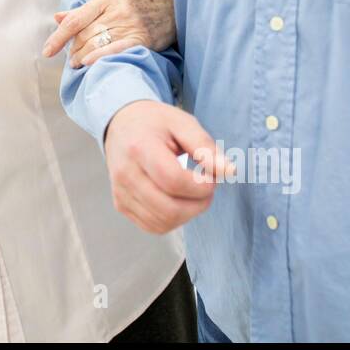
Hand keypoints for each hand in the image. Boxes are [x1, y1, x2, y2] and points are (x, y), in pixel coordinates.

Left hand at [42, 0, 176, 67]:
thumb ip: (84, 10)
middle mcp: (117, 10)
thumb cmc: (138, 3)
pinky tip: (88, 64)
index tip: (47, 51)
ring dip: (81, 57)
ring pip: (96, 44)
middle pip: (84, 35)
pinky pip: (115, 50)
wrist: (174, 8)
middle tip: (70, 58)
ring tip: (77, 63)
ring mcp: (130, 25)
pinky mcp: (141, 39)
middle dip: (72, 49)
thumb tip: (57, 18)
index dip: (58, 37)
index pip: (75, 20)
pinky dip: (99, 58)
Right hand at [103, 100, 232, 234]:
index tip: (211, 175)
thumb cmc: (155, 123)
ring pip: (163, 222)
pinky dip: (173, 219)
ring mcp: (121, 192)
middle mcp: (125, 174)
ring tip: (192, 192)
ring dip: (188, 213)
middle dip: (199, 204)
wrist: (120, 125)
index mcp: (140, 148)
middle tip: (206, 187)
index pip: (173, 180)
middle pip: (169, 209)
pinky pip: (153, 226)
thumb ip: (206, 148)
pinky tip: (177, 200)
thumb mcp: (183, 123)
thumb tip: (229, 172)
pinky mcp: (121, 205)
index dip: (201, 186)